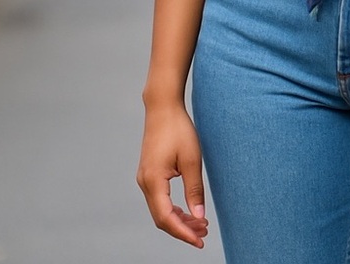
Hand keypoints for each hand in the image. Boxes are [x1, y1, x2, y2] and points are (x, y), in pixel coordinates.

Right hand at [136, 102, 209, 247]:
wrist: (163, 107)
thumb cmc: (178, 129)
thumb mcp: (192, 159)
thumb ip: (194, 189)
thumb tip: (198, 215)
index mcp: (154, 181)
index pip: (167, 218)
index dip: (183, 233)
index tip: (200, 241)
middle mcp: (145, 183)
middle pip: (161, 218)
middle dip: (182, 229)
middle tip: (204, 233)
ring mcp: (145, 179)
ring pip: (160, 210)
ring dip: (179, 220)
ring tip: (200, 224)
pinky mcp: (149, 174)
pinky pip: (159, 200)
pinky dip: (173, 209)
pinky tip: (188, 210)